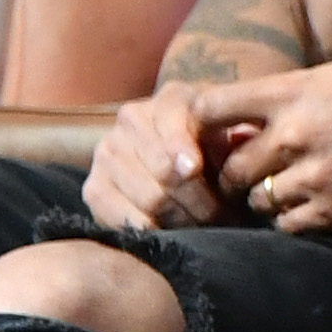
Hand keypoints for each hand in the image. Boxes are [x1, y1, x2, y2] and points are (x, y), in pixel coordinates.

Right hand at [82, 86, 235, 230]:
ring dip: (182, 219)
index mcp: (171, 99)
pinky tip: (171, 233)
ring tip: (206, 228)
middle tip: (223, 218)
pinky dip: (149, 230)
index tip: (193, 169)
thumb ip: (237, 138)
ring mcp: (107, 153)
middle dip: (199, 199)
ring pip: (148, 197)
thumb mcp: (235, 132)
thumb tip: (230, 148)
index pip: (171, 120)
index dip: (180, 147)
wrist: (183, 160)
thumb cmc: (220, 146)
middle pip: (162, 169)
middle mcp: (131, 120)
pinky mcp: (93, 188)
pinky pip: (117, 216)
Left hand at [192, 65, 331, 233]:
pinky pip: (286, 223)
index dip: (197, 125)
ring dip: (265, 197)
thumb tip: (236, 126)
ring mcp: (313, 175)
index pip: (212, 108)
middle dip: (236, 171)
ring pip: (256, 199)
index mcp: (294, 94)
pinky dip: (291, 216)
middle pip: (230, 166)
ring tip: (289, 186)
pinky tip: (312, 201)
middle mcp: (295, 134)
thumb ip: (284, 99)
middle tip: (248, 172)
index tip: (201, 135)